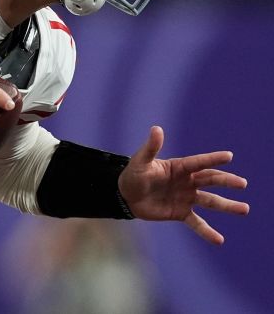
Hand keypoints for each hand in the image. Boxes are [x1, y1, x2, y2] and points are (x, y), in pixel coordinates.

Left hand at [118, 126, 249, 244]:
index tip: (229, 155)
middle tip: (242, 183)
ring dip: (227, 206)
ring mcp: (186, 198)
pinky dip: (207, 232)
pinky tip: (219, 240)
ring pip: (210, 202)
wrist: (125, 196)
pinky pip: (197, 223)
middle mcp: (187, 182)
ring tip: (244, 209)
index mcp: (179, 167)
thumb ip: (151, 147)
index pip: (199, 162)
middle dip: (226, 181)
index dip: (212, 158)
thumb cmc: (133, 175)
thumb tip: (157, 129)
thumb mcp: (140, 161)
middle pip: (210, 180)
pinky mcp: (181, 213)